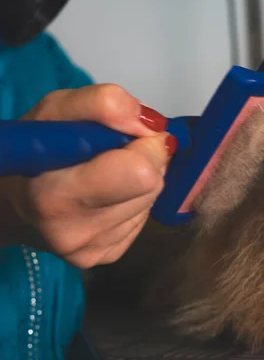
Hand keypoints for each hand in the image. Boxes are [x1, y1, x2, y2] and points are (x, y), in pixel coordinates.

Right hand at [0, 84, 176, 268]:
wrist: (12, 204)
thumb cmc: (36, 150)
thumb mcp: (55, 111)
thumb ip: (102, 104)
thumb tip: (151, 123)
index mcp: (56, 196)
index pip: (140, 172)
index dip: (145, 145)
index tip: (132, 132)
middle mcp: (75, 232)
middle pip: (152, 185)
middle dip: (146, 159)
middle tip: (117, 151)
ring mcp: (94, 249)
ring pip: (152, 199)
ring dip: (141, 180)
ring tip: (108, 174)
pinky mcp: (109, 255)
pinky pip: (144, 217)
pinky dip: (134, 199)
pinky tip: (108, 194)